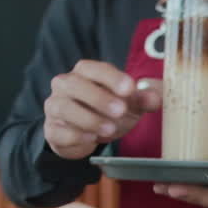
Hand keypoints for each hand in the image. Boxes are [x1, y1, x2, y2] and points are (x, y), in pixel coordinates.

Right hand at [43, 60, 161, 159]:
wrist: (90, 135)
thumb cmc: (110, 111)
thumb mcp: (131, 104)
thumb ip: (143, 99)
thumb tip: (155, 97)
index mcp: (85, 72)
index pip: (94, 68)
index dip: (112, 77)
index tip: (130, 88)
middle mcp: (65, 85)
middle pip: (75, 84)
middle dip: (99, 97)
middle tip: (121, 111)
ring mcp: (55, 107)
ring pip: (63, 107)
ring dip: (88, 118)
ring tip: (110, 129)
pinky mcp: (52, 130)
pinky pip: (57, 131)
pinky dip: (74, 135)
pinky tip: (91, 139)